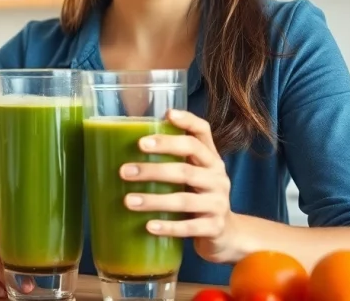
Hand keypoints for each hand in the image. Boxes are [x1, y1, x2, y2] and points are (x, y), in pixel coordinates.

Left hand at [120, 109, 239, 263]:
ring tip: (128, 201)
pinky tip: (148, 226)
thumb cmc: (198, 196)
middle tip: (125, 170)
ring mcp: (218, 203)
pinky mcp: (215, 228)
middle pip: (186, 168)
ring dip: (154, 200)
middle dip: (153, 168)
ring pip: (184, 199)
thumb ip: (173, 159)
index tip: (165, 115)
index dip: (187, 121)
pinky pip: (189, 227)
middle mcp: (218, 177)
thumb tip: (123, 144)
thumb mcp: (192, 173)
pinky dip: (168, 227)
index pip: (203, 133)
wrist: (226, 233)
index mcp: (211, 159)